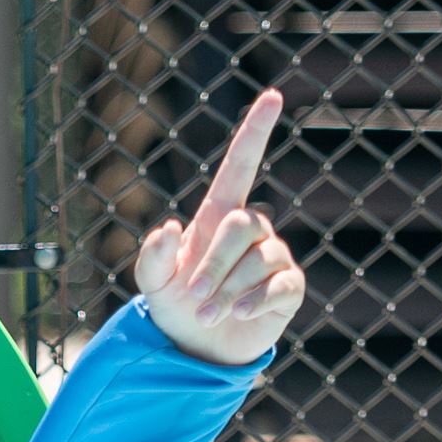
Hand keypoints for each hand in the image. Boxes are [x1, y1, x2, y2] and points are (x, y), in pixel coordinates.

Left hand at [133, 90, 305, 364]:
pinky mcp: (289, 287)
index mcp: (218, 216)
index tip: (273, 96)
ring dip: (227, 292)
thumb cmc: (176, 302)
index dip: (256, 132)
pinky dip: (255, 301)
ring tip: (206, 315)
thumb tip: (168, 226)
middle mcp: (251, 229)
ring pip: (258, 260)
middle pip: (241, 225)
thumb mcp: (153, 282)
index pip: (241, 165)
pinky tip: (239, 315)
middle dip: (213, 265)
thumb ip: (153, 256)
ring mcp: (273, 256)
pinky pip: (280, 285)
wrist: (197, 346)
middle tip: (194, 299)